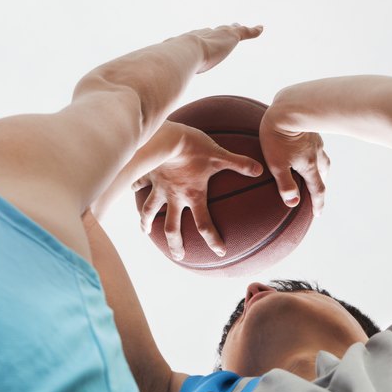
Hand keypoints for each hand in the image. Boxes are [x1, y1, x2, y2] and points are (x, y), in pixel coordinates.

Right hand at [132, 122, 263, 259]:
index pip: (204, 224)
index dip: (213, 239)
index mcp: (193, 195)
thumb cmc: (193, 146)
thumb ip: (239, 163)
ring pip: (150, 211)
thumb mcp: (219, 155)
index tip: (219, 252)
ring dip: (147, 223)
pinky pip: (138, 184)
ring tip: (145, 231)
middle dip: (176, 244)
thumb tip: (260, 169)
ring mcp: (159, 188)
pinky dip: (134, 188)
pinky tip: (131, 190)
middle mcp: (174, 197)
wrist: (165, 135)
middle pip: (173, 228)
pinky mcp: (147, 175)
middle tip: (179, 256)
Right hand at [175, 24, 263, 73]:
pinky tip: (260, 29)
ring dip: (236, 28)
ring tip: (241, 27)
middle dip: (219, 31)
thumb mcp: (171, 70)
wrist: (184, 52)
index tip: (204, 40)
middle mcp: (203, 34)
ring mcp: (217, 34)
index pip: (198, 38)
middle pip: (213, 31)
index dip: (203, 39)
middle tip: (224, 29)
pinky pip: (244, 32)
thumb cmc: (174, 65)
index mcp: (189, 41)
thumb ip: (170, 77)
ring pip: (229, 29)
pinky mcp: (231, 36)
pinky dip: (253, 31)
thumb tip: (163, 87)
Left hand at [259, 109, 329, 216]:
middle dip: (321, 185)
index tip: (318, 214)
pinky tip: (307, 148)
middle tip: (318, 194)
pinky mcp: (311, 130)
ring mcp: (315, 141)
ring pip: (323, 159)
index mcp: (309, 165)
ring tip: (316, 172)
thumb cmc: (277, 137)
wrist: (285, 108)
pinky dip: (316, 153)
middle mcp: (316, 154)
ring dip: (322, 169)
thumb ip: (285, 184)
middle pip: (323, 174)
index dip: (318, 203)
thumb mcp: (277, 164)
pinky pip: (317, 145)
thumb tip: (293, 203)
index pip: (317, 189)